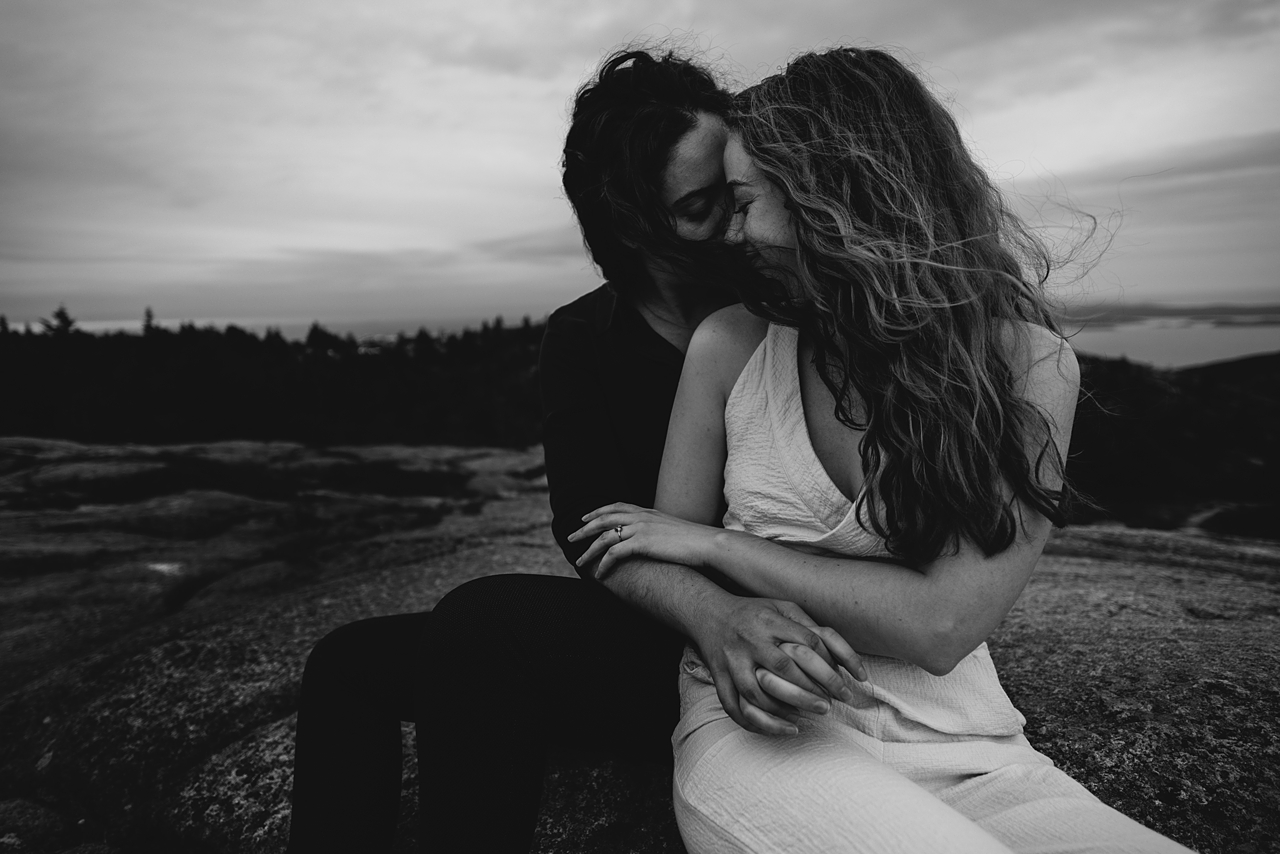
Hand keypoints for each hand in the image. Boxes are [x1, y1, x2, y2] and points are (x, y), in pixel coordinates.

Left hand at [569, 503, 715, 578]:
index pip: (617, 506)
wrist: (706, 544)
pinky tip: (599, 575)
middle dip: (584, 529)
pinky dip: (603, 564)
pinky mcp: (641, 543)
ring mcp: (640, 528)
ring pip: (604, 537)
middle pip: (603, 518)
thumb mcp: (673, 530)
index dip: (598, 511)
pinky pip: (614, 553)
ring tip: (579, 562)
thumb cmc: (694, 542)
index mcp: (648, 511)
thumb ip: (659, 530)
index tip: (585, 518)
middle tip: (570, 538)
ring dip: (589, 550)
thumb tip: (653, 539)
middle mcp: (641, 516)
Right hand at [689, 594, 866, 736]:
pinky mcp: (718, 676)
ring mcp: (732, 660)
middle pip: (784, 668)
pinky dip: (756, 722)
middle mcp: (750, 640)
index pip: (807, 643)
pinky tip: (780, 728)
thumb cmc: (754, 612)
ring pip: (756, 691)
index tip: (845, 685)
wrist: (708, 613)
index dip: (829, 666)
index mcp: (770, 621)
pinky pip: (733, 705)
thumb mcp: (782, 607)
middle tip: (830, 706)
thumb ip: (808, 625)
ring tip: (806, 719)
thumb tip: (838, 654)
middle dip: (810, 691)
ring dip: (783, 709)